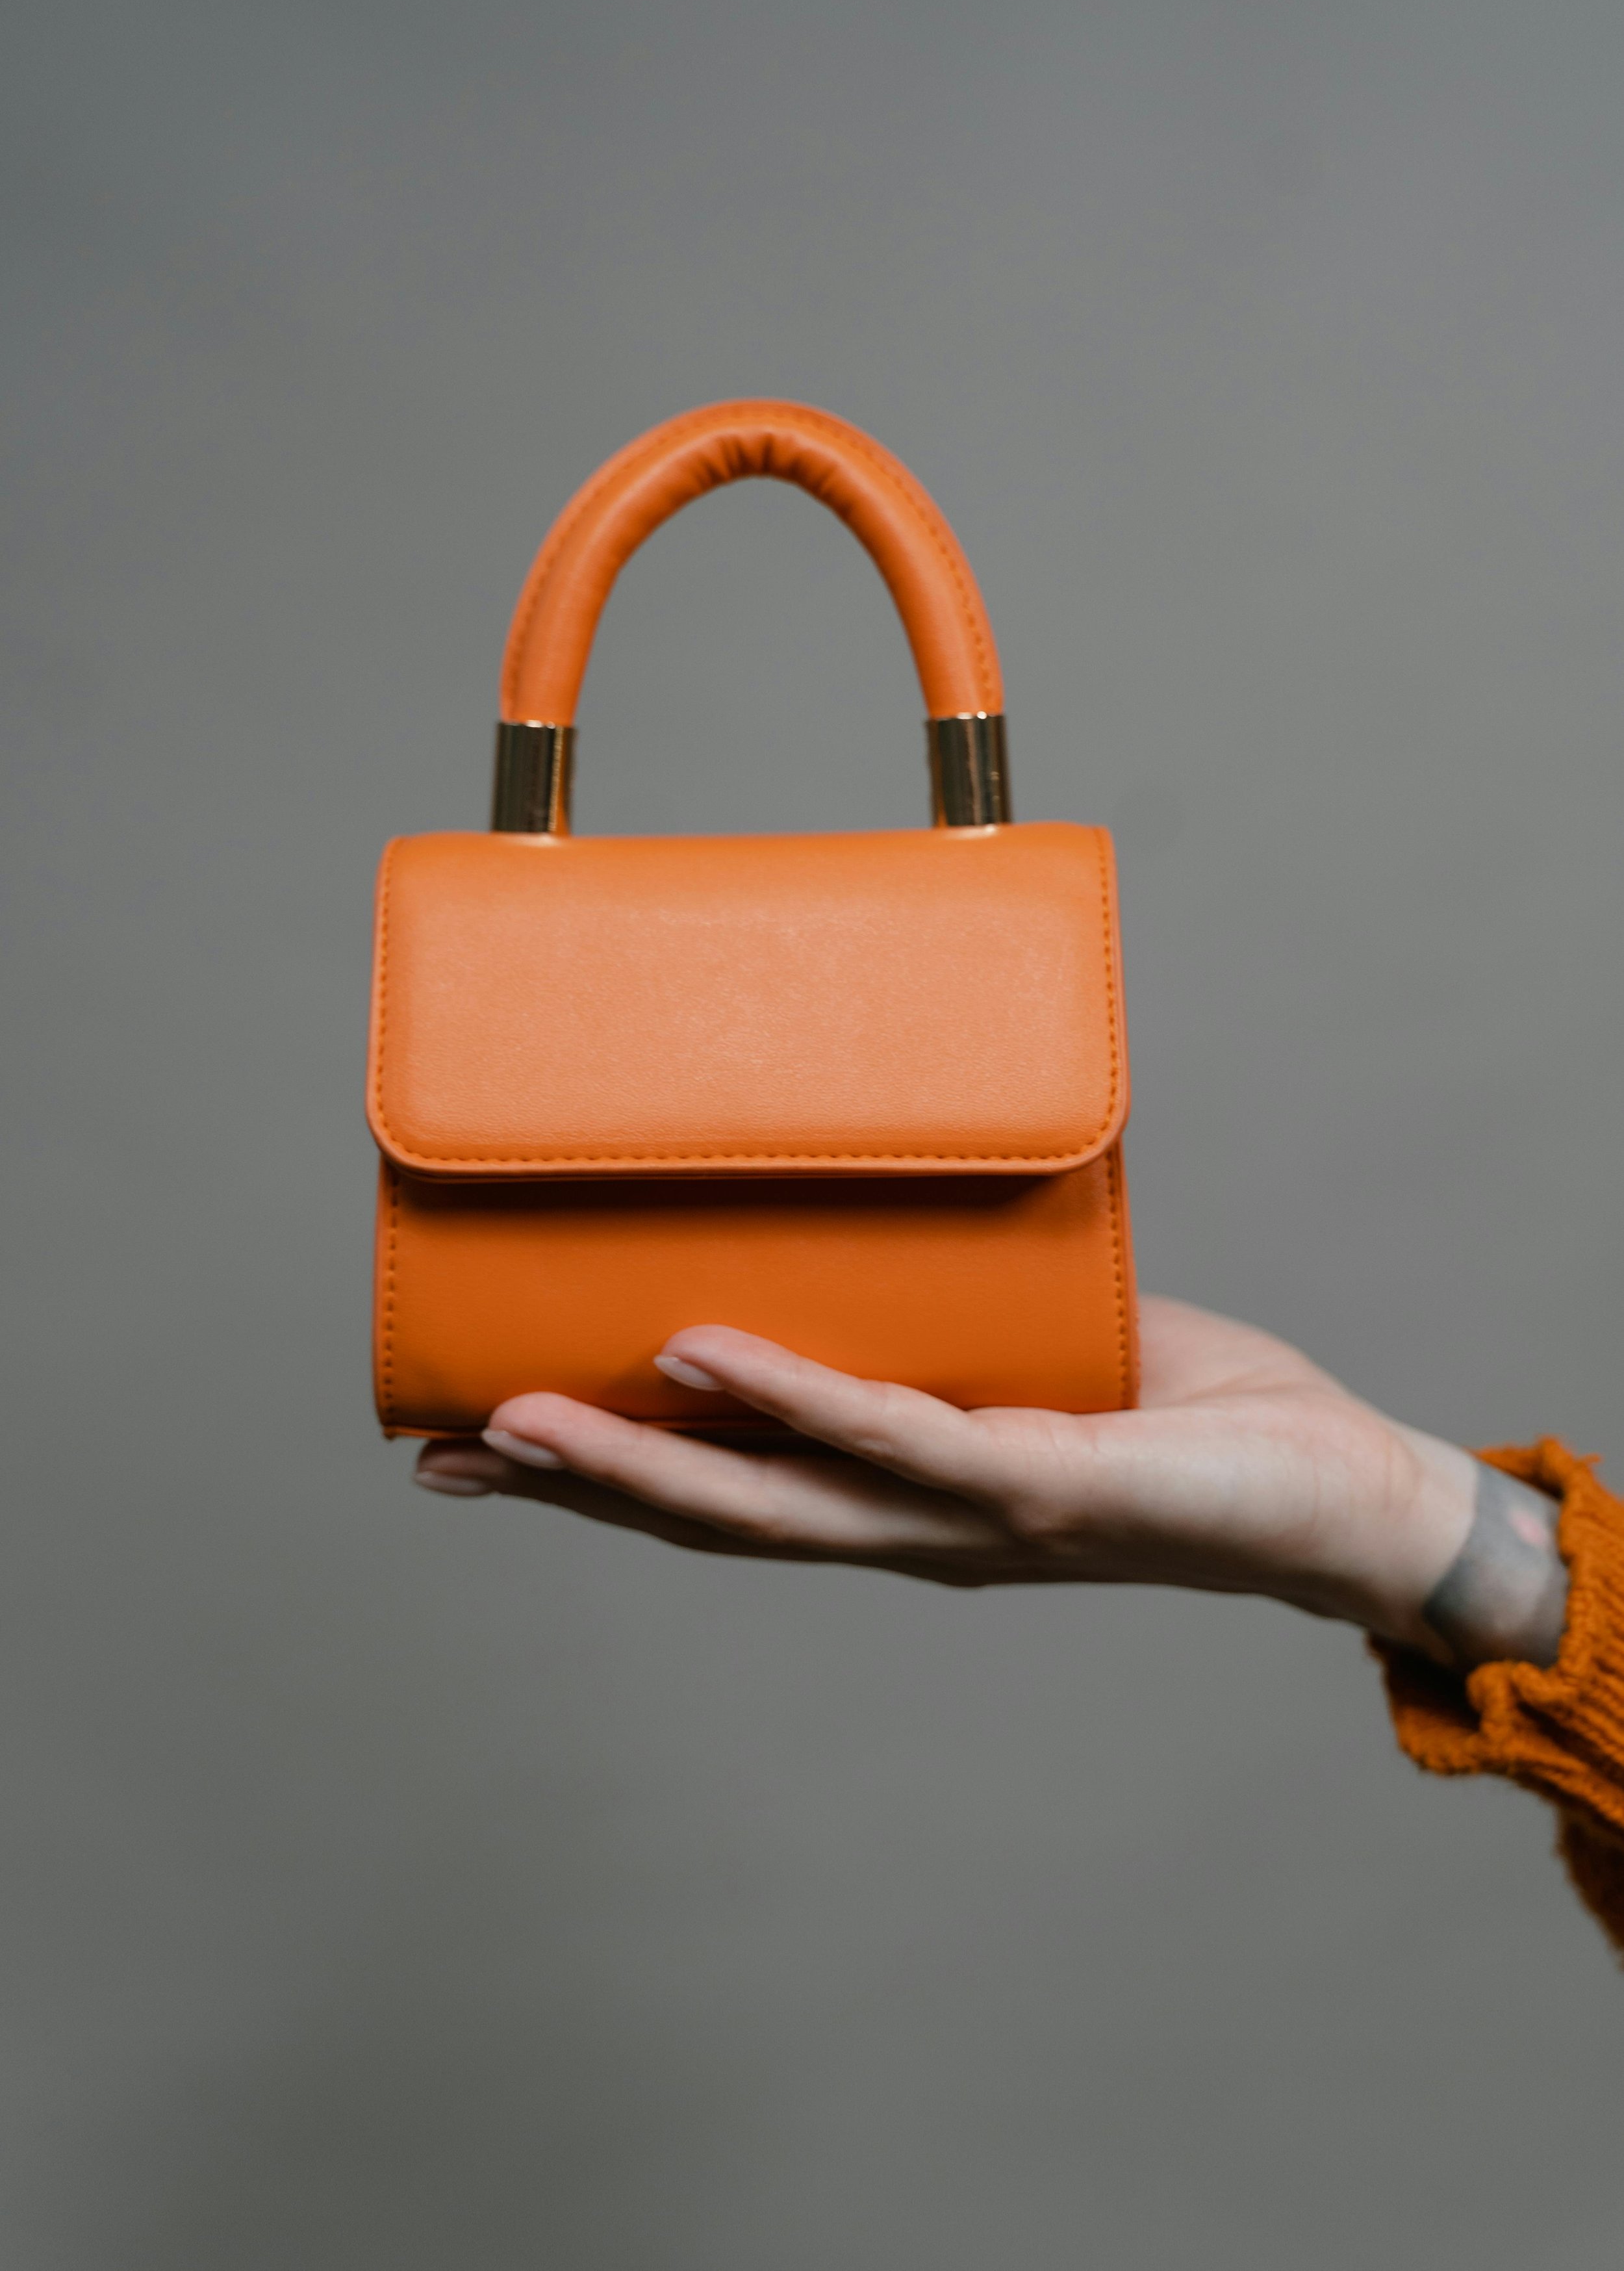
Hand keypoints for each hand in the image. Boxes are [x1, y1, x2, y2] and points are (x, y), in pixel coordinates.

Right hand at [414, 1297, 1567, 1667]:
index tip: (476, 1444)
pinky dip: (793, 1392)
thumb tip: (863, 1192)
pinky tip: (703, 1352)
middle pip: (710, 1513)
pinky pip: (894, 1436)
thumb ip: (941, 1303)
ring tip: (516, 1413)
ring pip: (770, 1496)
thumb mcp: (1029, 1347)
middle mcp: (909, 1527)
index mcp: (896, 1497)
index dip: (599, 1479)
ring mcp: (965, 1517)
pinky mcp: (1039, 1482)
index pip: (723, 1492)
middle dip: (574, 1484)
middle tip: (439, 1447)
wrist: (1334, 1492)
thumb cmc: (1183, 1414)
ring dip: (637, 1460)